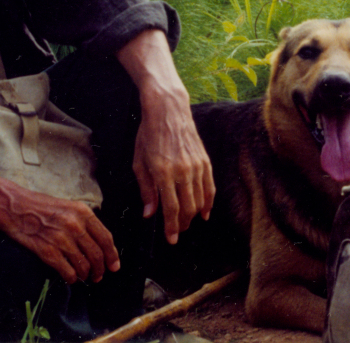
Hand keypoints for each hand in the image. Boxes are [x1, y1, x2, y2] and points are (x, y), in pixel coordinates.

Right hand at [0, 170, 119, 283]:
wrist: (14, 207)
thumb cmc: (40, 206)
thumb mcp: (68, 206)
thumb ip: (83, 222)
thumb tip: (98, 244)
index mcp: (83, 212)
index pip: (105, 238)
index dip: (112, 255)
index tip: (114, 266)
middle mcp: (75, 225)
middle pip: (97, 254)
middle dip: (100, 269)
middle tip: (98, 276)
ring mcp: (62, 239)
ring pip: (83, 266)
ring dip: (85, 275)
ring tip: (83, 277)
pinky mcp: (48, 251)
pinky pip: (67, 271)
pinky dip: (71, 279)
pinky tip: (69, 278)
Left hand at [116, 29, 215, 242]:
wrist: (168, 109)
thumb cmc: (148, 134)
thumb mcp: (139, 161)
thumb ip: (146, 189)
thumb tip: (149, 214)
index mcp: (163, 172)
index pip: (170, 209)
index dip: (171, 227)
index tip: (171, 240)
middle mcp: (182, 171)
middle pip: (187, 208)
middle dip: (182, 224)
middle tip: (176, 231)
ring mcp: (196, 165)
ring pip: (200, 200)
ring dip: (193, 215)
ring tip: (186, 222)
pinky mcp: (205, 160)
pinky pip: (210, 187)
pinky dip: (208, 202)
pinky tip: (205, 212)